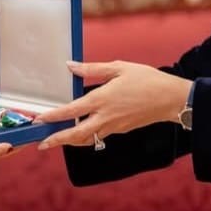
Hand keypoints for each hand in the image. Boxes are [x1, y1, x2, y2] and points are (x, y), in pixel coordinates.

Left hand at [35, 61, 192, 149]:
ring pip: (87, 139)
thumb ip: (92, 68)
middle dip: (57, 140)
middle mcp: (105, 116)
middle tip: (41, 144)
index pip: (71, 111)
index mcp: (102, 99)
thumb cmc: (147, 79)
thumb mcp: (118, 67)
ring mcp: (113, 126)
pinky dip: (86, 137)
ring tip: (57, 140)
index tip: (39, 119)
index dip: (53, 116)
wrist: (171, 98)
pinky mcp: (121, 130)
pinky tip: (80, 132)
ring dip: (70, 141)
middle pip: (75, 135)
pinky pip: (99, 136)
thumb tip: (70, 66)